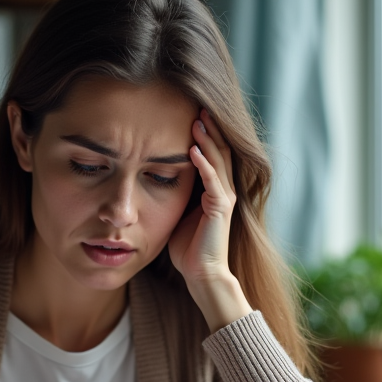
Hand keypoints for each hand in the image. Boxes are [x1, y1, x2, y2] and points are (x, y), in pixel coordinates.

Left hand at [167, 109, 252, 331]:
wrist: (201, 274)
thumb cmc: (188, 247)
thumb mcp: (178, 213)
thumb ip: (176, 195)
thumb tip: (156, 178)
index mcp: (215, 190)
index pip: (214, 155)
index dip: (206, 135)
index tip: (191, 115)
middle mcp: (224, 191)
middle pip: (220, 151)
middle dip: (210, 130)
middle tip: (198, 107)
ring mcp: (224, 199)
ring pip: (219, 161)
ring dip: (207, 140)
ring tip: (196, 121)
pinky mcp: (220, 209)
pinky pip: (213, 181)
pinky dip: (204, 164)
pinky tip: (193, 150)